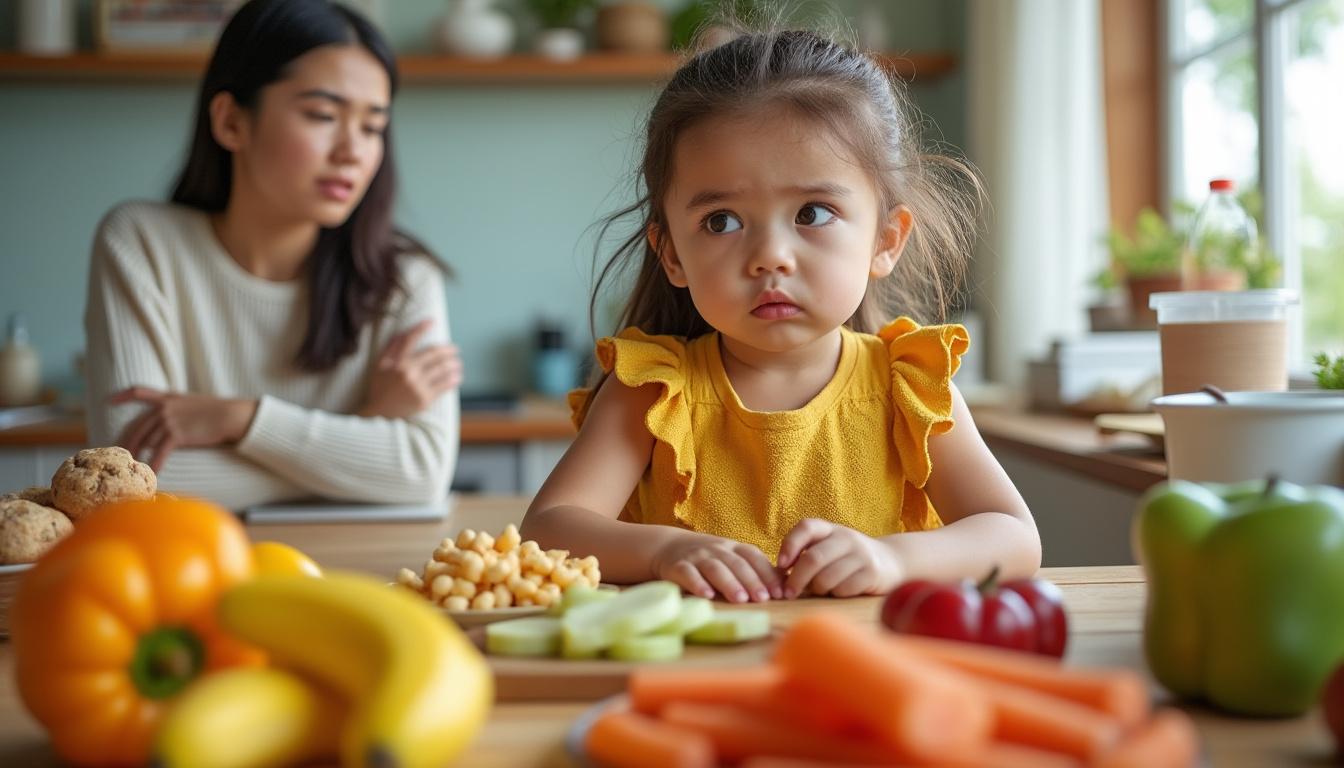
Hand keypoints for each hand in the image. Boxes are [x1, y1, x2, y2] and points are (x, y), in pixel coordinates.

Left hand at [110, 388, 256, 472]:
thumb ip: (178, 409)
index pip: (139, 391)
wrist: (229, 415)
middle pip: (137, 425)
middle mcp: (164, 407)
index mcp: (167, 397)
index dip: (123, 396)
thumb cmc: (217, 411)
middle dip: (125, 441)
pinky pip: (160, 451)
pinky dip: (155, 463)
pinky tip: (152, 473)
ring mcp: (169, 420)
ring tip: (132, 468)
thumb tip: (169, 421)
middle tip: (118, 454)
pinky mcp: (177, 434)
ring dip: (138, 455)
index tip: (109, 401)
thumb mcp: (193, 403)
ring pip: (145, 440)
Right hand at [359, 319, 462, 419]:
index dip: (422, 328)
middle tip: (455, 349)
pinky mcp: (424, 399)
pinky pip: (443, 387)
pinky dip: (452, 380)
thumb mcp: (380, 366)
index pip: (411, 339)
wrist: (379, 413)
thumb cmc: (379, 387)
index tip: (432, 321)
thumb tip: (403, 331)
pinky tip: (457, 377)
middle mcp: (408, 372)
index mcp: (396, 362)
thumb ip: (391, 348)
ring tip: (458, 363)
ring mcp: (417, 386)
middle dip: (447, 350)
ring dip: (453, 364)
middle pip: (434, 355)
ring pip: (442, 370)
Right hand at [652, 533, 782, 603]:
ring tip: (740, 599)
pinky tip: (706, 595)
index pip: (754, 557)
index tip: (780, 592)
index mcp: (734, 548)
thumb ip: (754, 569)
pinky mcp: (678, 566)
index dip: (767, 574)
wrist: (668, 547)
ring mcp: (697, 557)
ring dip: (729, 583)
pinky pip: (688, 574)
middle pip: (737, 564)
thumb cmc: (709, 558)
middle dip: (751, 581)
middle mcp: (717, 549)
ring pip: (715, 568)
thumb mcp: (731, 558)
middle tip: (763, 598)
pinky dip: (697, 584)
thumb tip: (785, 586)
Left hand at [777, 519, 903, 598]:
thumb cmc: (846, 559)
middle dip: (797, 579)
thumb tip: (777, 579)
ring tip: (820, 590)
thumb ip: (805, 557)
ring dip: (818, 589)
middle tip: (788, 593)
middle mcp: (845, 538)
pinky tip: (840, 590)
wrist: (891, 561)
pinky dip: (836, 594)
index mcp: (830, 529)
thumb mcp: (827, 549)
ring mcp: (860, 554)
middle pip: (813, 559)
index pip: (806, 527)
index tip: (781, 565)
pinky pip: (843, 589)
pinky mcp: (872, 572)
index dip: (789, 545)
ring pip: (826, 578)